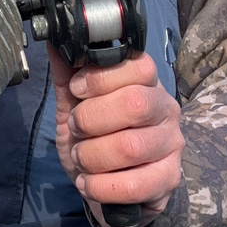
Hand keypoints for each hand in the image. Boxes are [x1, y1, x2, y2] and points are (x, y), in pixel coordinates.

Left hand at [49, 47, 183, 226]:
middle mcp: (166, 110)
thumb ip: (68, 74)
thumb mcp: (75, 104)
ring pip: (130, 147)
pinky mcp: (168, 180)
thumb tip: (55, 40)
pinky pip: (134, 185)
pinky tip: (88, 182)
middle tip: (77, 128)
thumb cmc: (95, 137)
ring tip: (81, 158)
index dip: (99, 78)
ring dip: (91, 156)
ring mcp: (171, 146)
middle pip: (135, 104)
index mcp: (146, 83)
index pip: (138, 66)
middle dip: (91, 118)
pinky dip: (100, 186)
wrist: (107, 186)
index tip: (77, 90)